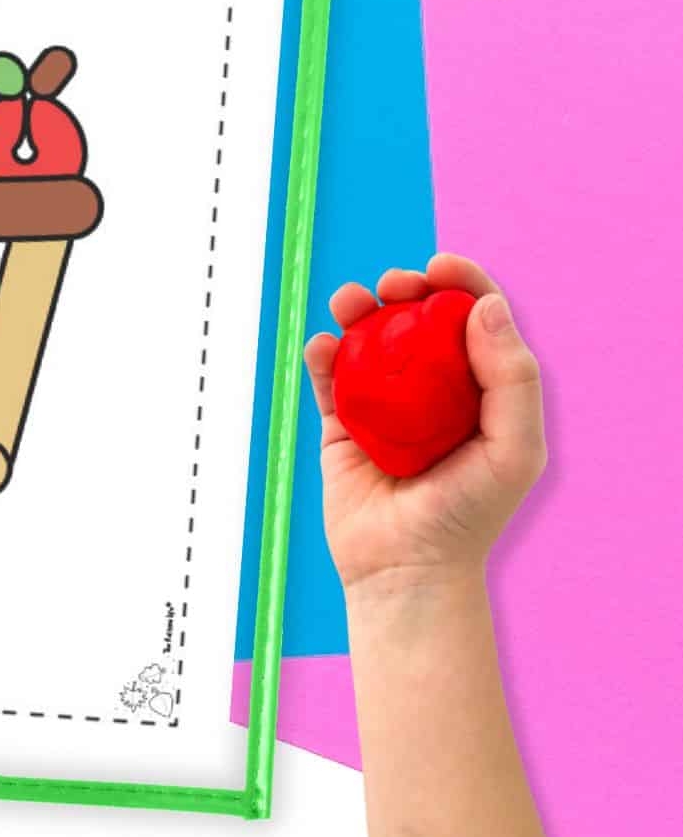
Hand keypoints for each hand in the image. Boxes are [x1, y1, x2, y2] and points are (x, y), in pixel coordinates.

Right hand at [303, 254, 546, 596]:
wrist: (406, 570)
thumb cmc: (469, 515)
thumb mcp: (513, 450)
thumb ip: (513, 380)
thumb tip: (487, 306)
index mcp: (481, 389)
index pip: (475, 320)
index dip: (462, 282)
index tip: (439, 266)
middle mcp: (434, 389)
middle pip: (418, 318)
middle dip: (404, 288)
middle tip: (395, 285)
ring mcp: (386, 403)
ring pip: (369, 337)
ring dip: (356, 308)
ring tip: (349, 301)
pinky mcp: (343, 423)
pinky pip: (330, 376)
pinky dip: (323, 353)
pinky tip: (324, 346)